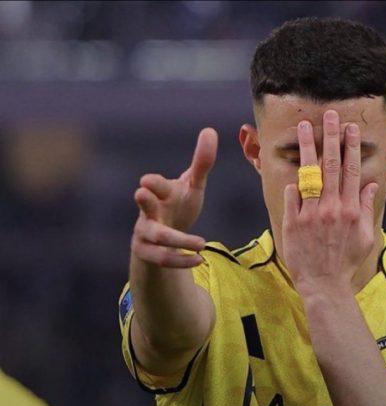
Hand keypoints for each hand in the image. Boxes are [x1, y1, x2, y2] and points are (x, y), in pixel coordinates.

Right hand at [131, 128, 217, 267]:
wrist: (165, 238)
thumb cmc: (177, 205)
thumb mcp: (192, 185)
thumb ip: (201, 163)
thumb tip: (210, 130)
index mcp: (159, 193)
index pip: (153, 186)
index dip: (151, 183)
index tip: (147, 181)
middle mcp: (149, 212)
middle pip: (144, 209)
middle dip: (144, 203)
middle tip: (141, 194)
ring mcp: (146, 234)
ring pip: (157, 238)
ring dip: (178, 241)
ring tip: (201, 244)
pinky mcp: (148, 254)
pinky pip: (162, 259)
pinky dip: (180, 260)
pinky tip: (199, 258)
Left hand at [281, 110, 378, 296]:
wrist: (324, 285)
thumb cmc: (346, 262)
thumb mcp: (365, 237)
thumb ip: (367, 209)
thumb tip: (370, 186)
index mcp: (351, 209)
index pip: (352, 170)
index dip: (351, 147)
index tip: (350, 128)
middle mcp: (332, 207)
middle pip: (332, 165)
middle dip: (332, 137)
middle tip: (330, 115)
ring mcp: (312, 214)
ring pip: (310, 174)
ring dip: (309, 148)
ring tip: (305, 127)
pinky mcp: (294, 222)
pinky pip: (292, 196)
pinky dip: (293, 183)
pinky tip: (292, 165)